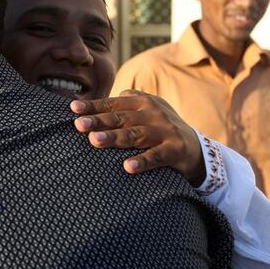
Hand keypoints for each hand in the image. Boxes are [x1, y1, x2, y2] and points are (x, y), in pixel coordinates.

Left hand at [71, 90, 205, 186]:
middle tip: (79, 125)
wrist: (197, 147)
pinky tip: (127, 167)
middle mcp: (153, 114)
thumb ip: (124, 104)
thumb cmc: (160, 127)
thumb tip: (94, 103)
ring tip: (95, 141)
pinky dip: (143, 161)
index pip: (113, 104)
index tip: (73, 109)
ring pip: (135, 135)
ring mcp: (165, 131)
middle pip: (121, 118)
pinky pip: (156, 157)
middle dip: (99, 121)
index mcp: (142, 102)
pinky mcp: (175, 150)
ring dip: (115, 138)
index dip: (93, 106)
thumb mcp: (145, 110)